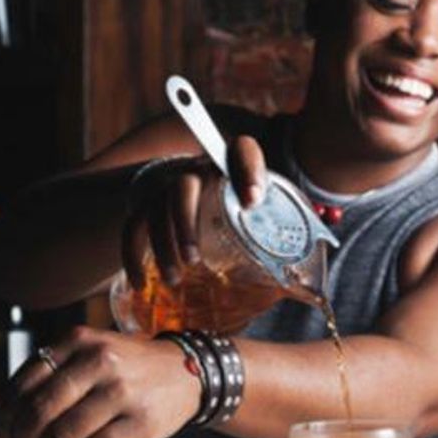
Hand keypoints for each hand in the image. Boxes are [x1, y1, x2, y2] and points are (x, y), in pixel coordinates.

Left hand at [0, 326, 199, 437]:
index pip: (25, 382)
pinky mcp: (141, 420)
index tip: (1, 436)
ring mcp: (123, 391)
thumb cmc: (124, 366)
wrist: (186, 370)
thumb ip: (36, 376)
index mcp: (80, 341)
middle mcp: (101, 361)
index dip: (5, 415)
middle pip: (41, 410)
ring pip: (65, 434)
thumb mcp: (82, 357)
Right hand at [123, 135, 267, 287]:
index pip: (241, 150)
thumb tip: (306, 287)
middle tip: (195, 259)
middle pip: (182, 185)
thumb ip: (276, 235)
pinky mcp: (145, 209)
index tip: (253, 201)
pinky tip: (138, 283)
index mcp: (231, 168)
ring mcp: (166, 188)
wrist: (202, 201)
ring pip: (155, 209)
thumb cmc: (239, 215)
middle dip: (185, 222)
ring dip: (162, 246)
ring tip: (176, 278)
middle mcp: (196, 172)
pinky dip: (131, 255)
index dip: (248, 169)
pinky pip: (132, 228)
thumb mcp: (261, 218)